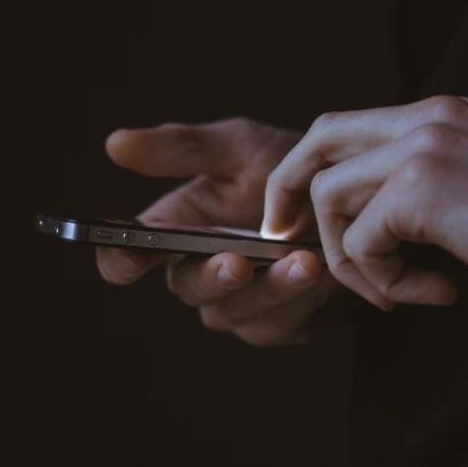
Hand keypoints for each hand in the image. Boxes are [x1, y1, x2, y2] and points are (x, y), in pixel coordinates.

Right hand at [96, 118, 343, 345]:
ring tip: (304, 261)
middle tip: (238, 263)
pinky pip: (280, 324)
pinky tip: (324, 272)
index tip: (132, 255)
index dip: (121, 260)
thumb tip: (115, 143)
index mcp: (173, 231)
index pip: (125, 258)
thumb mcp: (238, 146)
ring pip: (236, 312)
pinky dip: (302, 299)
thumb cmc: (287, 168)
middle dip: (213, 277)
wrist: (353, 198)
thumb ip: (181, 148)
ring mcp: (237, 305)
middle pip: (187, 289)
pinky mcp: (278, 325)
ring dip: (271, 289)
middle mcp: (198, 273)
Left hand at [261, 96, 467, 310]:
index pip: (345, 126)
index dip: (310, 171)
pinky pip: (362, 241)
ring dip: (350, 258)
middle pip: (318, 140)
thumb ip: (425, 182)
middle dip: (289, 192)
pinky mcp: (423, 189)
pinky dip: (383, 281)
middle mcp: (426, 117)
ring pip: (330, 196)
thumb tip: (370, 217)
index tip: (299, 217)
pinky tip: (434, 293)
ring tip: (396, 291)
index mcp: (441, 113)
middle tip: (285, 240)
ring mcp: (423, 147)